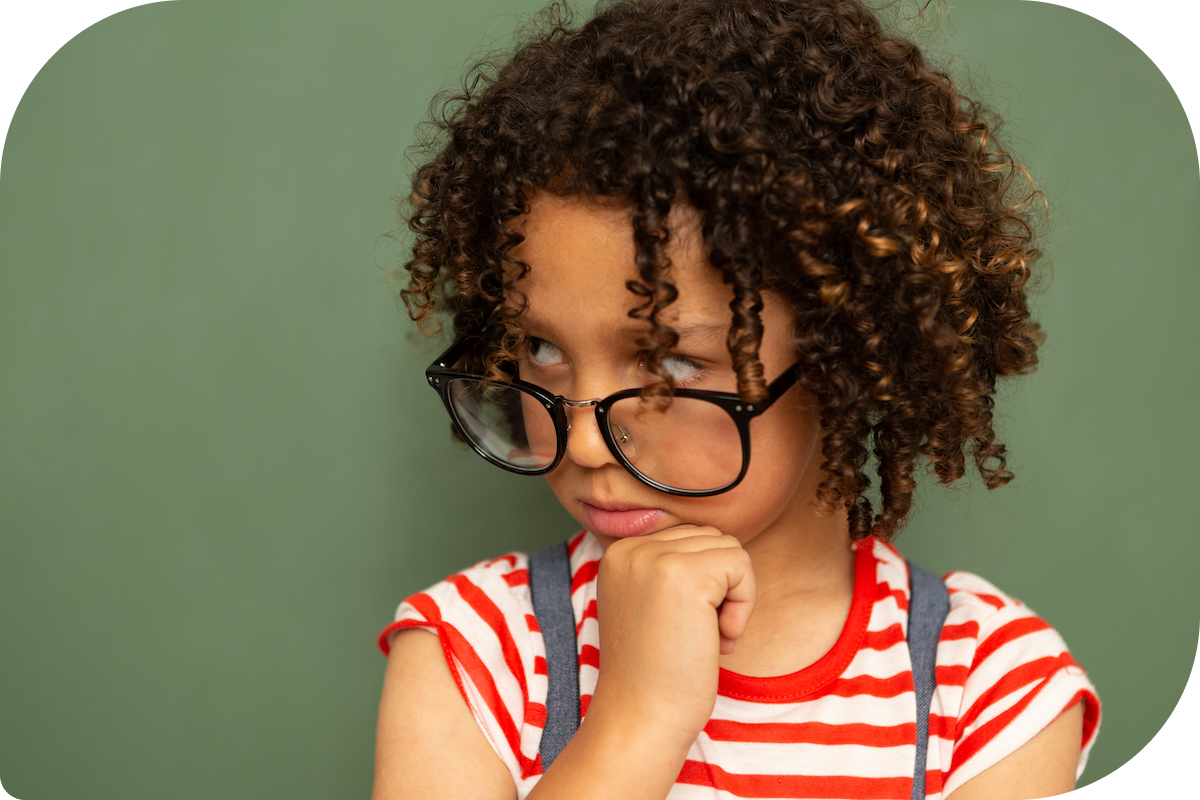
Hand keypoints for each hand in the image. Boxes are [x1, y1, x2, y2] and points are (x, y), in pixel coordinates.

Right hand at [589, 525, 756, 749]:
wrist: (641, 718)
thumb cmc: (655, 674)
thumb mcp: (649, 606)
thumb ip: (671, 569)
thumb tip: (722, 549)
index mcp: (620, 553)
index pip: (690, 539)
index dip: (703, 587)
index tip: (683, 629)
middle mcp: (631, 548)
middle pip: (711, 539)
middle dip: (720, 588)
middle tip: (697, 636)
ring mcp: (654, 558)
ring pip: (730, 549)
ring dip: (733, 597)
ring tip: (706, 637)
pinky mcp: (685, 574)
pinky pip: (741, 566)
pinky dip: (743, 606)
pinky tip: (717, 639)